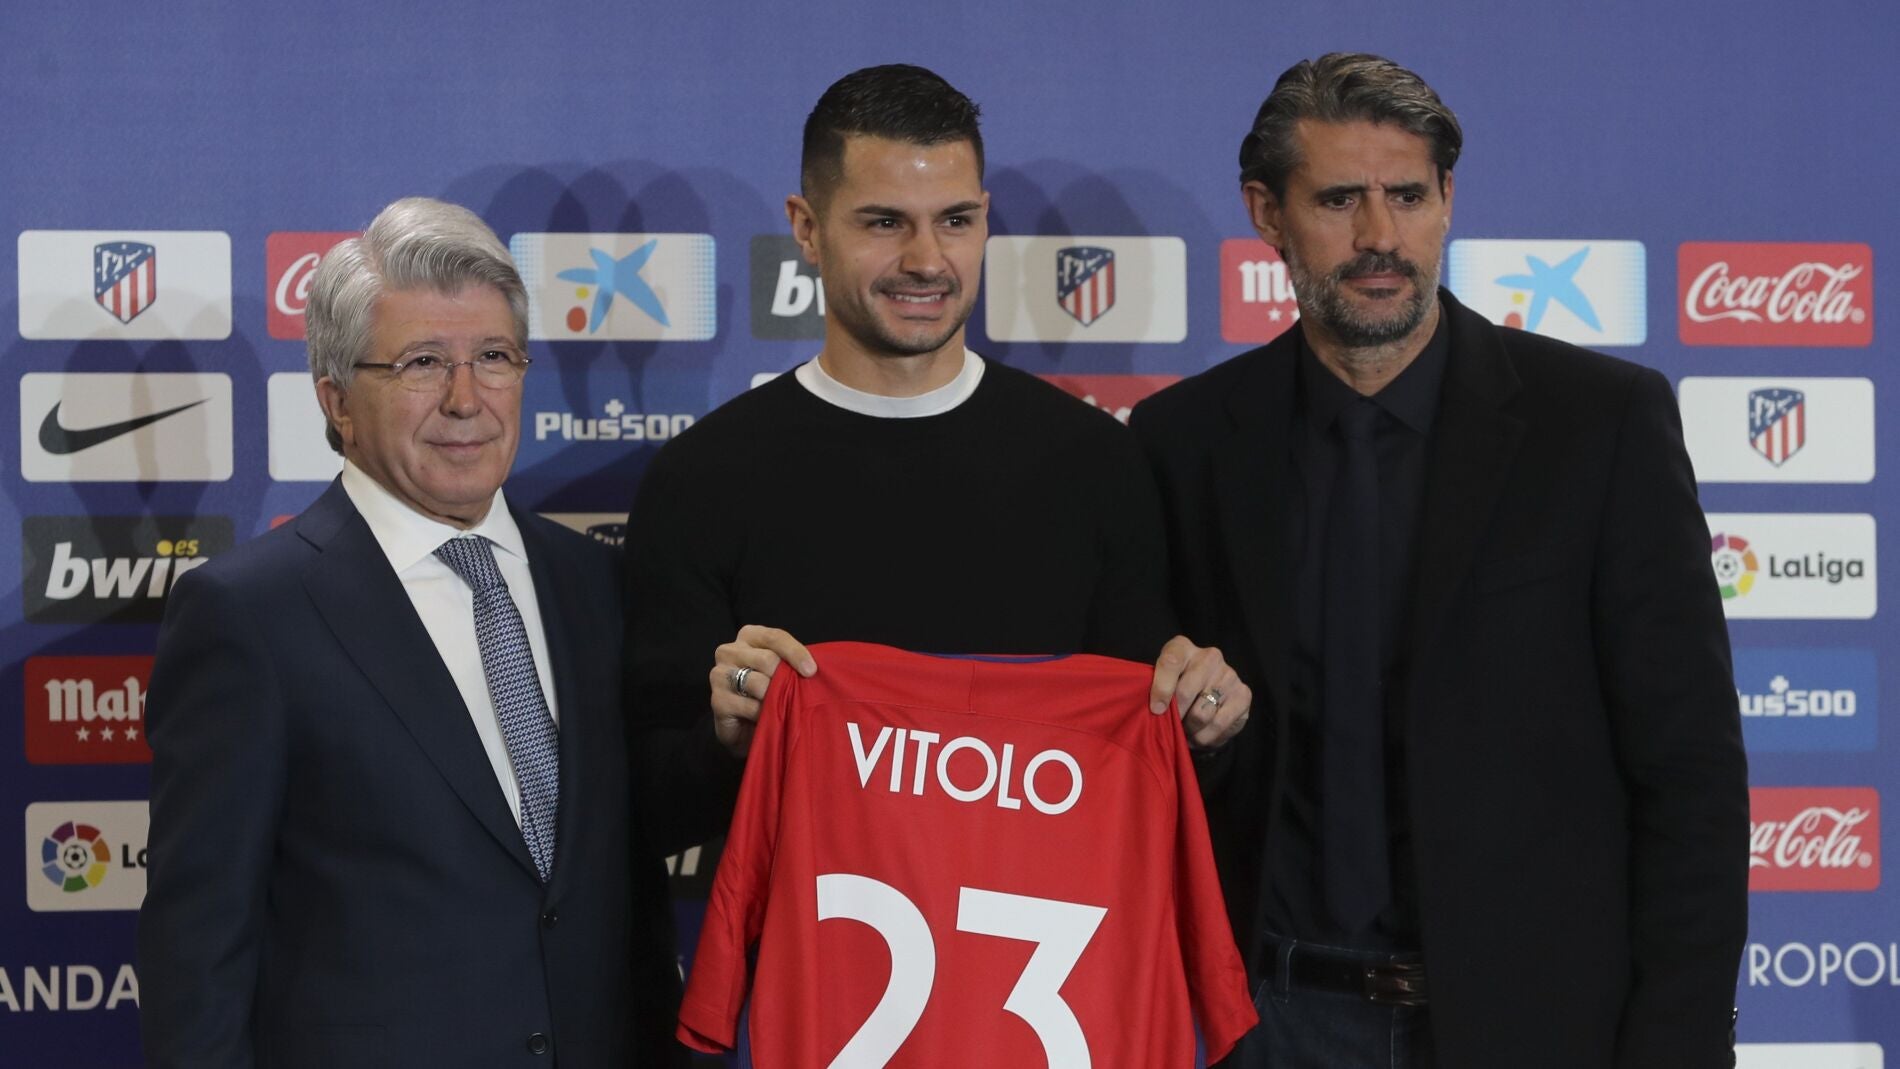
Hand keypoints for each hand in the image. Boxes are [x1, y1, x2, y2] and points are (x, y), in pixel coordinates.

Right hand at [709, 625, 817, 755]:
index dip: (795, 653)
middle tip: (792, 694)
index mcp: (749, 636)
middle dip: (784, 679)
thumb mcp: (783, 673)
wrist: (747, 726)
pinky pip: (749, 705)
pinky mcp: (716, 699)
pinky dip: (763, 714)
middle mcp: (729, 651)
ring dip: (773, 698)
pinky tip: (765, 717)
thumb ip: (792, 664)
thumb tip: (811, 669)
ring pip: (757, 683)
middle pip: (767, 660)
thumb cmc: (770, 692)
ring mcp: (719, 674)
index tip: (811, 671)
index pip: (775, 637)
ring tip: (777, 706)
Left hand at [1148, 635, 1250, 749]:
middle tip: (1171, 727)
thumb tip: (1157, 710)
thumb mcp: (1160, 681)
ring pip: (1202, 713)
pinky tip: (1198, 737)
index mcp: (1183, 647)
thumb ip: (1156, 689)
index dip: (1161, 688)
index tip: (1156, 709)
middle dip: (1175, 716)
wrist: (1208, 691)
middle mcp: (1210, 657)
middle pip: (1186, 692)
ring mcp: (1229, 675)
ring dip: (1189, 729)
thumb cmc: (1176, 687)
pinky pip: (1219, 724)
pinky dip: (1205, 737)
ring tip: (1184, 732)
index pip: (1171, 662)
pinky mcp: (1243, 695)